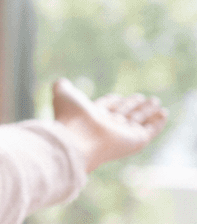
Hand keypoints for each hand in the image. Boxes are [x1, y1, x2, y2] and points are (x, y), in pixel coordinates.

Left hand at [51, 77, 167, 172]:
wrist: (78, 140)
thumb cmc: (71, 117)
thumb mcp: (64, 96)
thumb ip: (63, 87)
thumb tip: (60, 82)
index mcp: (92, 118)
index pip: (105, 108)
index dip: (111, 102)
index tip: (117, 97)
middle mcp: (107, 127)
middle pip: (123, 114)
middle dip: (132, 106)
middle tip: (142, 98)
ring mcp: (122, 135)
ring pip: (137, 121)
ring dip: (147, 111)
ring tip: (156, 102)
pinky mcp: (135, 141)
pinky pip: (150, 131)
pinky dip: (158, 123)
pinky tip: (163, 114)